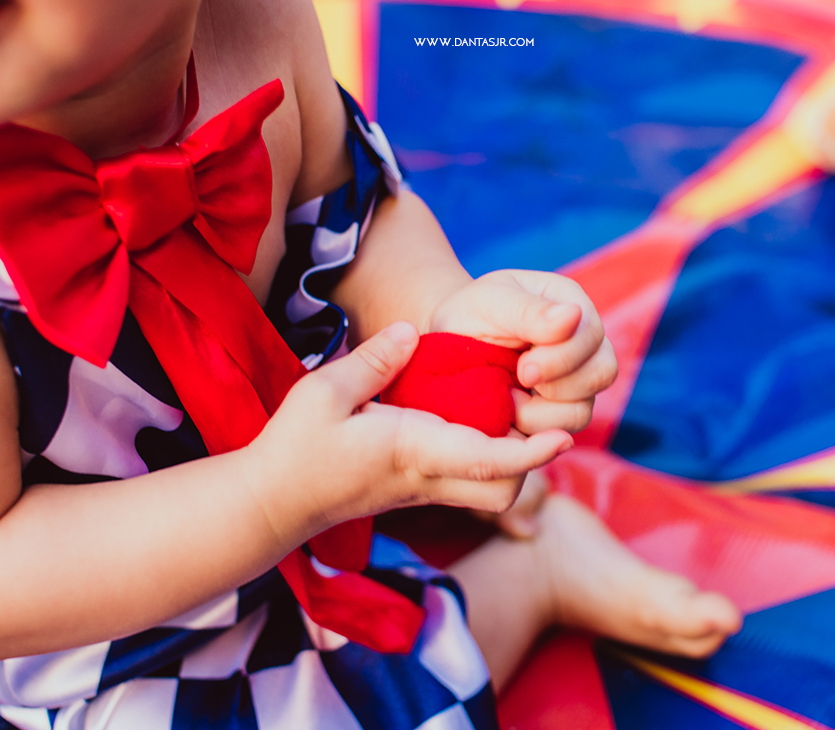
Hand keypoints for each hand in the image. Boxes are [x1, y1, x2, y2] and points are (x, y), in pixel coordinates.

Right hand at [246, 322, 573, 545]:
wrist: (272, 502)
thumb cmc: (294, 448)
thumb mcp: (324, 392)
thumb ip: (374, 360)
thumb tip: (415, 331)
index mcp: (413, 453)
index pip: (488, 462)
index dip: (532, 452)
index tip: (562, 435)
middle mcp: (426, 479)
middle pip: (503, 491)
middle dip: (531, 463)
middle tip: (539, 417)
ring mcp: (421, 492)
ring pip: (489, 495)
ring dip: (511, 466)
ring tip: (512, 418)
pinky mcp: (412, 493)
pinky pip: (466, 485)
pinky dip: (486, 462)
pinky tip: (477, 425)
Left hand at [428, 270, 617, 435]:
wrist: (447, 346)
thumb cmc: (470, 315)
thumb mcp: (490, 302)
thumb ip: (529, 311)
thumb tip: (575, 315)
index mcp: (571, 304)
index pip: (592, 336)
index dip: (562, 358)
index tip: (523, 367)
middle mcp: (583, 343)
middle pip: (601, 373)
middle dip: (558, 385)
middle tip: (519, 379)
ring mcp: (577, 379)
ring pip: (584, 409)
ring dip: (543, 412)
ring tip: (509, 396)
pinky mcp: (560, 409)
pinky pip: (563, 431)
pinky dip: (534, 428)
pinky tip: (510, 410)